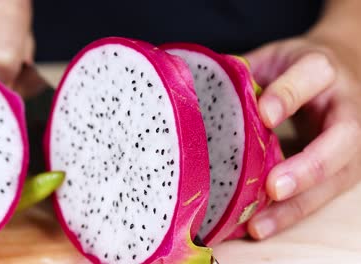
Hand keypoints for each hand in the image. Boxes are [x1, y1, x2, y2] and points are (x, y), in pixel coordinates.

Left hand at [244, 36, 360, 239]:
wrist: (338, 76)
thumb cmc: (296, 68)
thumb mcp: (274, 59)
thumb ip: (247, 74)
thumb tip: (201, 91)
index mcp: (323, 69)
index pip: (312, 75)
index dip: (288, 94)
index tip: (264, 114)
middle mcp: (347, 108)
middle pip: (343, 140)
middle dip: (308, 167)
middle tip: (273, 188)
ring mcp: (352, 144)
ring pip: (335, 180)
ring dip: (296, 207)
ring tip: (259, 226)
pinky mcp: (344, 170)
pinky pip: (321, 196)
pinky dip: (290, 213)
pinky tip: (260, 226)